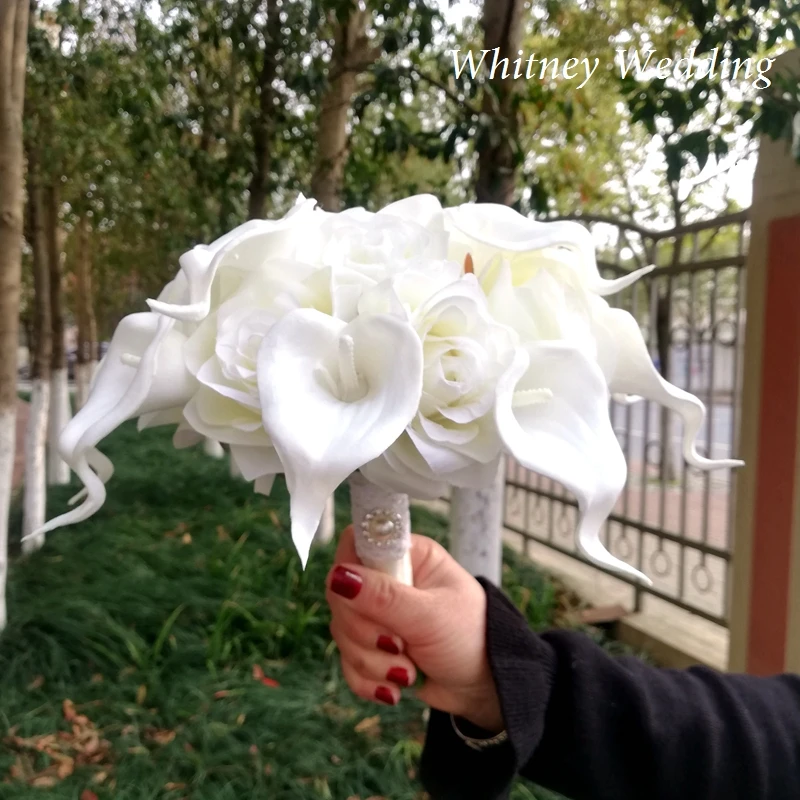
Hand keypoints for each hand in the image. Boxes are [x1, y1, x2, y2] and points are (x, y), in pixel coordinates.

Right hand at [325, 526, 502, 732]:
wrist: (485, 687)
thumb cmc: (471, 637)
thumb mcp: (431, 616)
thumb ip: (384, 598)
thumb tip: (337, 577)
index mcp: (406, 556)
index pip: (355, 546)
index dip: (351, 575)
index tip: (370, 606)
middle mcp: (388, 579)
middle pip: (341, 595)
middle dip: (365, 633)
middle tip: (399, 646)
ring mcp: (378, 614)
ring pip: (342, 633)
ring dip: (372, 662)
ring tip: (407, 672)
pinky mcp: (372, 647)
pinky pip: (347, 662)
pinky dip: (367, 680)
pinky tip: (393, 689)